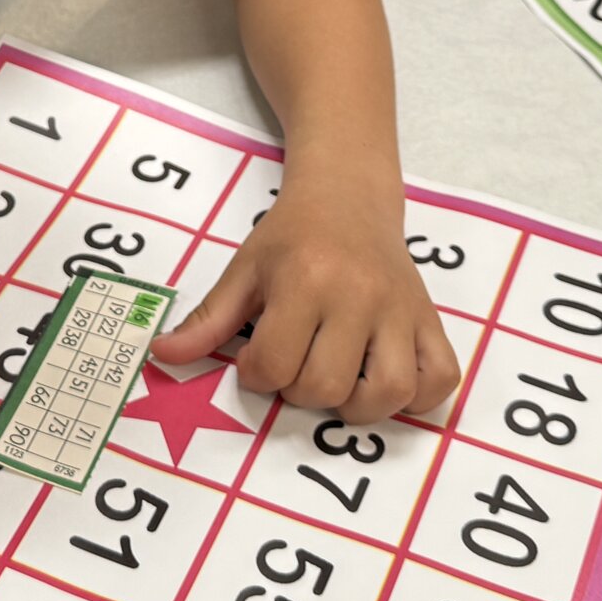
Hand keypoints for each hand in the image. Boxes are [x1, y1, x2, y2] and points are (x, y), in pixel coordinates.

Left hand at [151, 170, 458, 423]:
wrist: (347, 195)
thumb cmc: (291, 237)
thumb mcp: (244, 270)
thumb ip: (208, 319)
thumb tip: (162, 354)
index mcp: (304, 281)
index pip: (272, 366)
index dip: (256, 374)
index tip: (259, 354)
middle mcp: (357, 296)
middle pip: (324, 386)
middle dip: (300, 390)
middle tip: (298, 363)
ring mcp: (400, 310)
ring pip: (388, 393)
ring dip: (357, 405)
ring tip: (341, 381)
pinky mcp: (430, 319)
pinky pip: (439, 380)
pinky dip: (417, 397)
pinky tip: (385, 380)